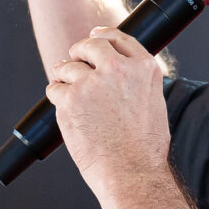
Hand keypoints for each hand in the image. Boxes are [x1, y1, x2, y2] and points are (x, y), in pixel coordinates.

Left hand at [46, 28, 169, 189]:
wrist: (131, 172)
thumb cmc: (144, 148)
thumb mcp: (154, 104)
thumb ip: (137, 83)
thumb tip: (120, 74)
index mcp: (144, 69)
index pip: (120, 38)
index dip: (103, 36)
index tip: (94, 36)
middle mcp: (118, 70)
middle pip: (90, 45)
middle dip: (79, 51)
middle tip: (74, 59)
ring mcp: (92, 83)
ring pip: (67, 67)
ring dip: (65, 77)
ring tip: (72, 97)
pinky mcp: (70, 99)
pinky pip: (55, 89)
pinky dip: (57, 98)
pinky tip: (66, 111)